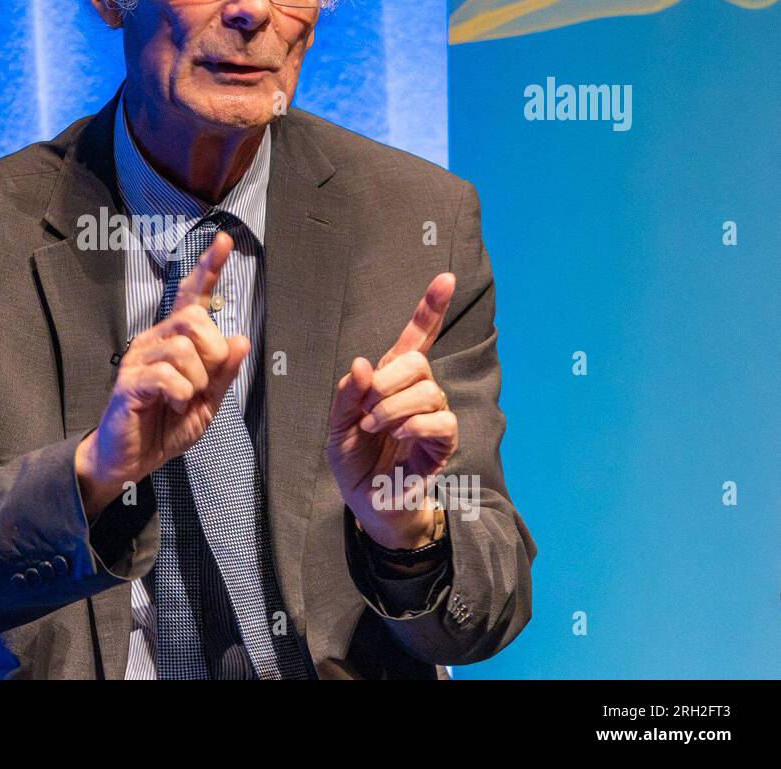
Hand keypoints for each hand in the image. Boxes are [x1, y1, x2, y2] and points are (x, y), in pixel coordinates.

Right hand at [75, 232, 248, 517]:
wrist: (130, 459)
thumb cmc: (165, 427)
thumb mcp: (207, 403)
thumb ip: (224, 373)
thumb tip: (241, 339)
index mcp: (174, 341)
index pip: (193, 296)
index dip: (209, 268)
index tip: (225, 240)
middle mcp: (154, 341)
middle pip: (193, 320)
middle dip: (211, 352)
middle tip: (204, 382)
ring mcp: (138, 359)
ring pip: (183, 348)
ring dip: (196, 381)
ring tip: (184, 399)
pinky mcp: (128, 382)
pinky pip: (166, 376)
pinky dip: (180, 394)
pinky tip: (173, 404)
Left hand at [326, 273, 458, 548]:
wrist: (367, 502)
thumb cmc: (354, 461)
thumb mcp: (336, 426)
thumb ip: (346, 395)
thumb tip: (363, 364)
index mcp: (390, 381)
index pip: (415, 338)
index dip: (429, 309)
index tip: (445, 279)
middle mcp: (416, 393)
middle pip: (418, 361)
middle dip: (387, 380)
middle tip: (366, 409)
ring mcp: (431, 417)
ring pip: (428, 390)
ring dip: (393, 407)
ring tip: (372, 428)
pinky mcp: (442, 443)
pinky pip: (440, 421)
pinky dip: (413, 425)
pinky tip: (398, 438)